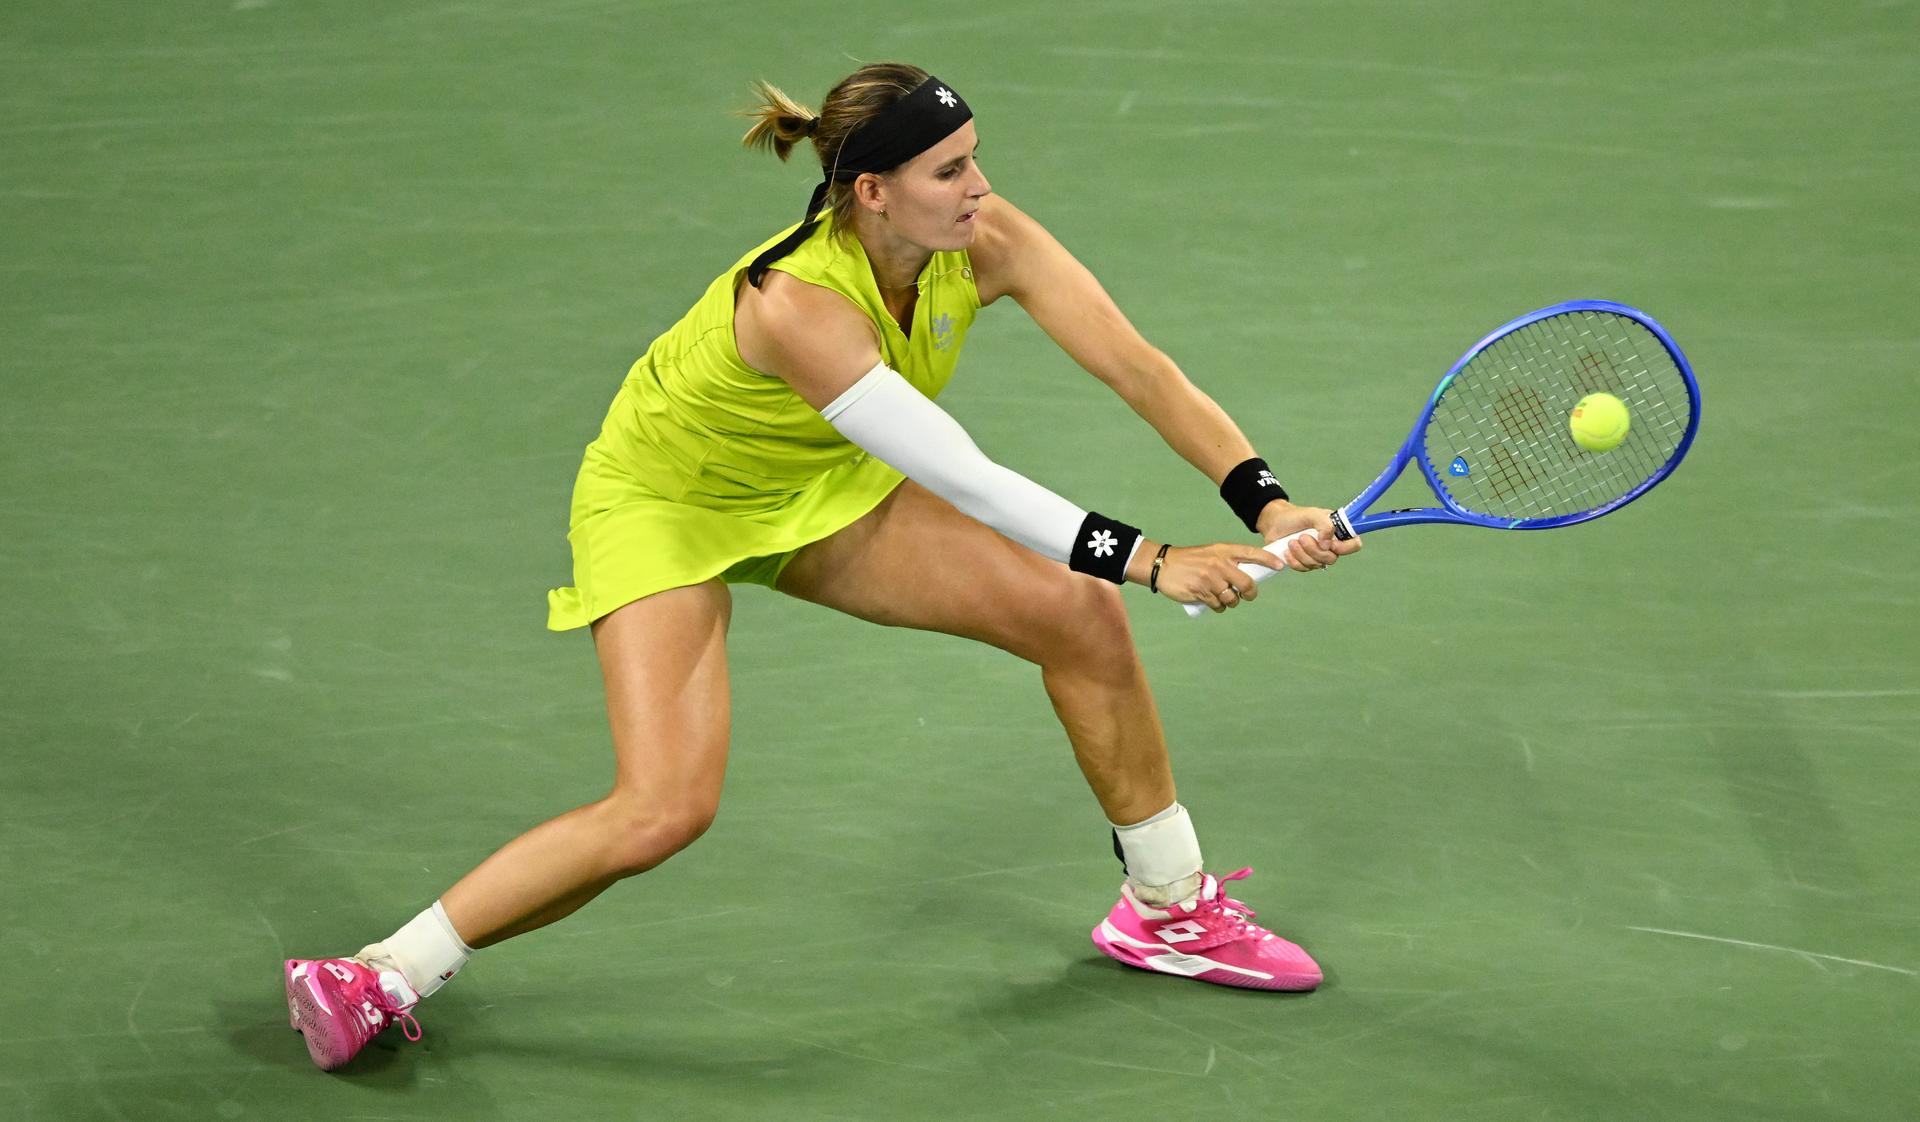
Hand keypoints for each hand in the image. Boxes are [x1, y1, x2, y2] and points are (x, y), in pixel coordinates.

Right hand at [1132, 542, 1283, 612]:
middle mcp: (1219, 564)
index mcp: (1223, 551)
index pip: (1251, 553)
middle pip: (1247, 584)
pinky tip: (1211, 601)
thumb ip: (1227, 561)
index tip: (1280, 566)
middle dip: (1250, 594)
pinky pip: (1218, 606)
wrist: (1163, 565)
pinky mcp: (1201, 592)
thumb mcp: (1210, 553)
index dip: (1268, 559)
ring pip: (1232, 599)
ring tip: (1221, 597)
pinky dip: (1218, 607)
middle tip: (1246, 596)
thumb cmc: (1189, 560)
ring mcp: (1210, 579)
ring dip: (1230, 602)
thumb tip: (1246, 577)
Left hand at [1255, 500, 1363, 571]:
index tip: (1330, 544)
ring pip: (1316, 564)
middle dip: (1314, 550)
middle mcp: (1330, 545)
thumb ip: (1325, 525)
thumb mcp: (1312, 514)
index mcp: (1338, 532)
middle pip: (1332, 558)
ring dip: (1301, 553)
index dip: (1345, 548)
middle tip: (1301, 537)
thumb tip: (1327, 545)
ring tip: (1291, 541)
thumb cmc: (1296, 516)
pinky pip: (1304, 568)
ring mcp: (1317, 556)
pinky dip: (1294, 561)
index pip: (1354, 544)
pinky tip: (1287, 551)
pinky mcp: (1304, 563)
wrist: (1275, 523)